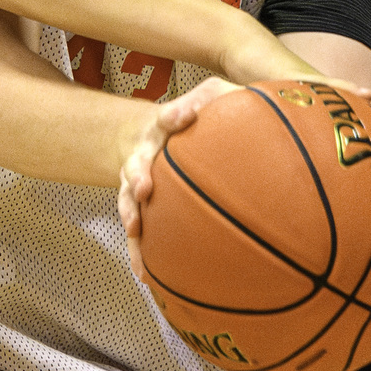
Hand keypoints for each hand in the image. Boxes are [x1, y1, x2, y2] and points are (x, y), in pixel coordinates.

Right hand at [117, 76, 241, 279]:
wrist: (163, 137)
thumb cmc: (196, 119)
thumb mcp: (212, 97)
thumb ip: (219, 99)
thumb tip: (241, 102)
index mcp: (164, 127)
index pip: (166, 117)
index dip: (173, 116)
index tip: (180, 117)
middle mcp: (146, 153)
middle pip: (136, 162)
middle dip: (138, 174)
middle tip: (144, 188)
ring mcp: (139, 181)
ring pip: (129, 199)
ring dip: (130, 213)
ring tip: (135, 229)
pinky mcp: (142, 208)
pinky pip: (139, 233)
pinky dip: (138, 252)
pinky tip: (144, 273)